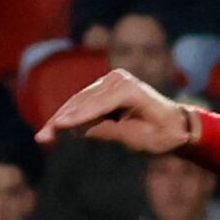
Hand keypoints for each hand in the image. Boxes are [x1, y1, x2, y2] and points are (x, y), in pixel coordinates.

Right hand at [48, 68, 202, 154]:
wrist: (177, 125)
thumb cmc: (164, 134)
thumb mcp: (138, 139)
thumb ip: (109, 131)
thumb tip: (79, 130)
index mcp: (130, 90)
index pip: (96, 104)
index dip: (75, 117)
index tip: (57, 127)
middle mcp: (118, 80)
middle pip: (83, 101)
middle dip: (61, 120)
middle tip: (42, 137)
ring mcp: (111, 81)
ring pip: (79, 101)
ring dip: (62, 118)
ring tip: (44, 136)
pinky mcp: (105, 87)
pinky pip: (84, 102)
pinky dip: (71, 114)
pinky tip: (56, 127)